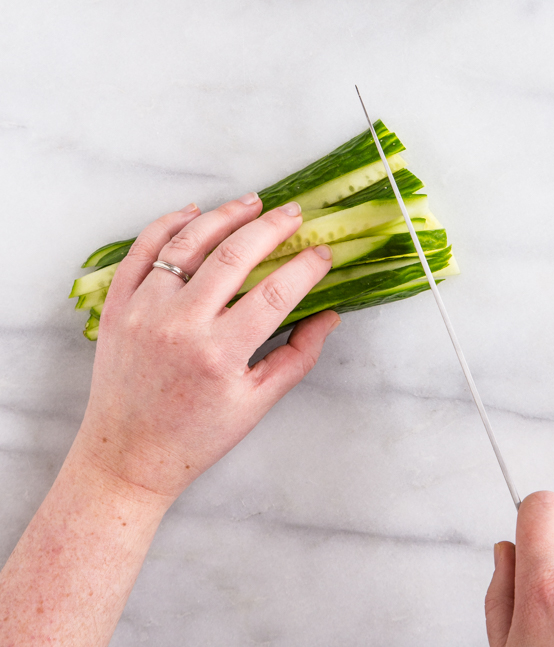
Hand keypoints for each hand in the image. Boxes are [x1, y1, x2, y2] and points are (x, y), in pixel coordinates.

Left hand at [73, 194, 339, 499]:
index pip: (274, 293)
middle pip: (233, 256)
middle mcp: (180, 326)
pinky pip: (142, 250)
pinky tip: (194, 212)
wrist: (127, 455)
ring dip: (224, 216)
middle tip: (293, 214)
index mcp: (220, 355)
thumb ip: (297, 358)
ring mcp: (145, 311)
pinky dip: (168, 224)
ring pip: (187, 243)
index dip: (305, 267)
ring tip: (252, 202)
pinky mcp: (119, 305)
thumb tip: (329, 316)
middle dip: (270, 227)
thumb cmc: (195, 436)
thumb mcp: (256, 405)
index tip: (322, 252)